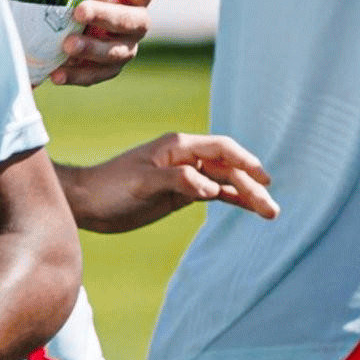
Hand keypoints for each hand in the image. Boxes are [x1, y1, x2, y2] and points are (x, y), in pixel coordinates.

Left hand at [53, 0, 151, 85]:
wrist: (68, 12)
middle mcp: (137, 22)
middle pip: (135, 23)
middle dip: (108, 18)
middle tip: (78, 11)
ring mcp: (124, 47)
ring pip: (120, 53)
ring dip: (94, 50)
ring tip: (66, 45)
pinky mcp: (106, 68)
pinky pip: (98, 76)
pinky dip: (79, 76)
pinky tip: (55, 74)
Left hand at [61, 132, 278, 233]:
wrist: (87, 202)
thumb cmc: (109, 188)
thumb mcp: (141, 183)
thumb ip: (178, 181)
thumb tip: (212, 188)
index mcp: (179, 147)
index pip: (222, 149)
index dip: (245, 161)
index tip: (264, 178)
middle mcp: (187, 158)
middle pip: (229, 168)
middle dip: (252, 186)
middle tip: (272, 208)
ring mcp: (186, 176)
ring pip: (225, 182)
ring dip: (246, 195)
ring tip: (270, 213)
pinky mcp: (182, 193)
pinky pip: (214, 193)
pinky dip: (232, 200)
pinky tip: (248, 208)